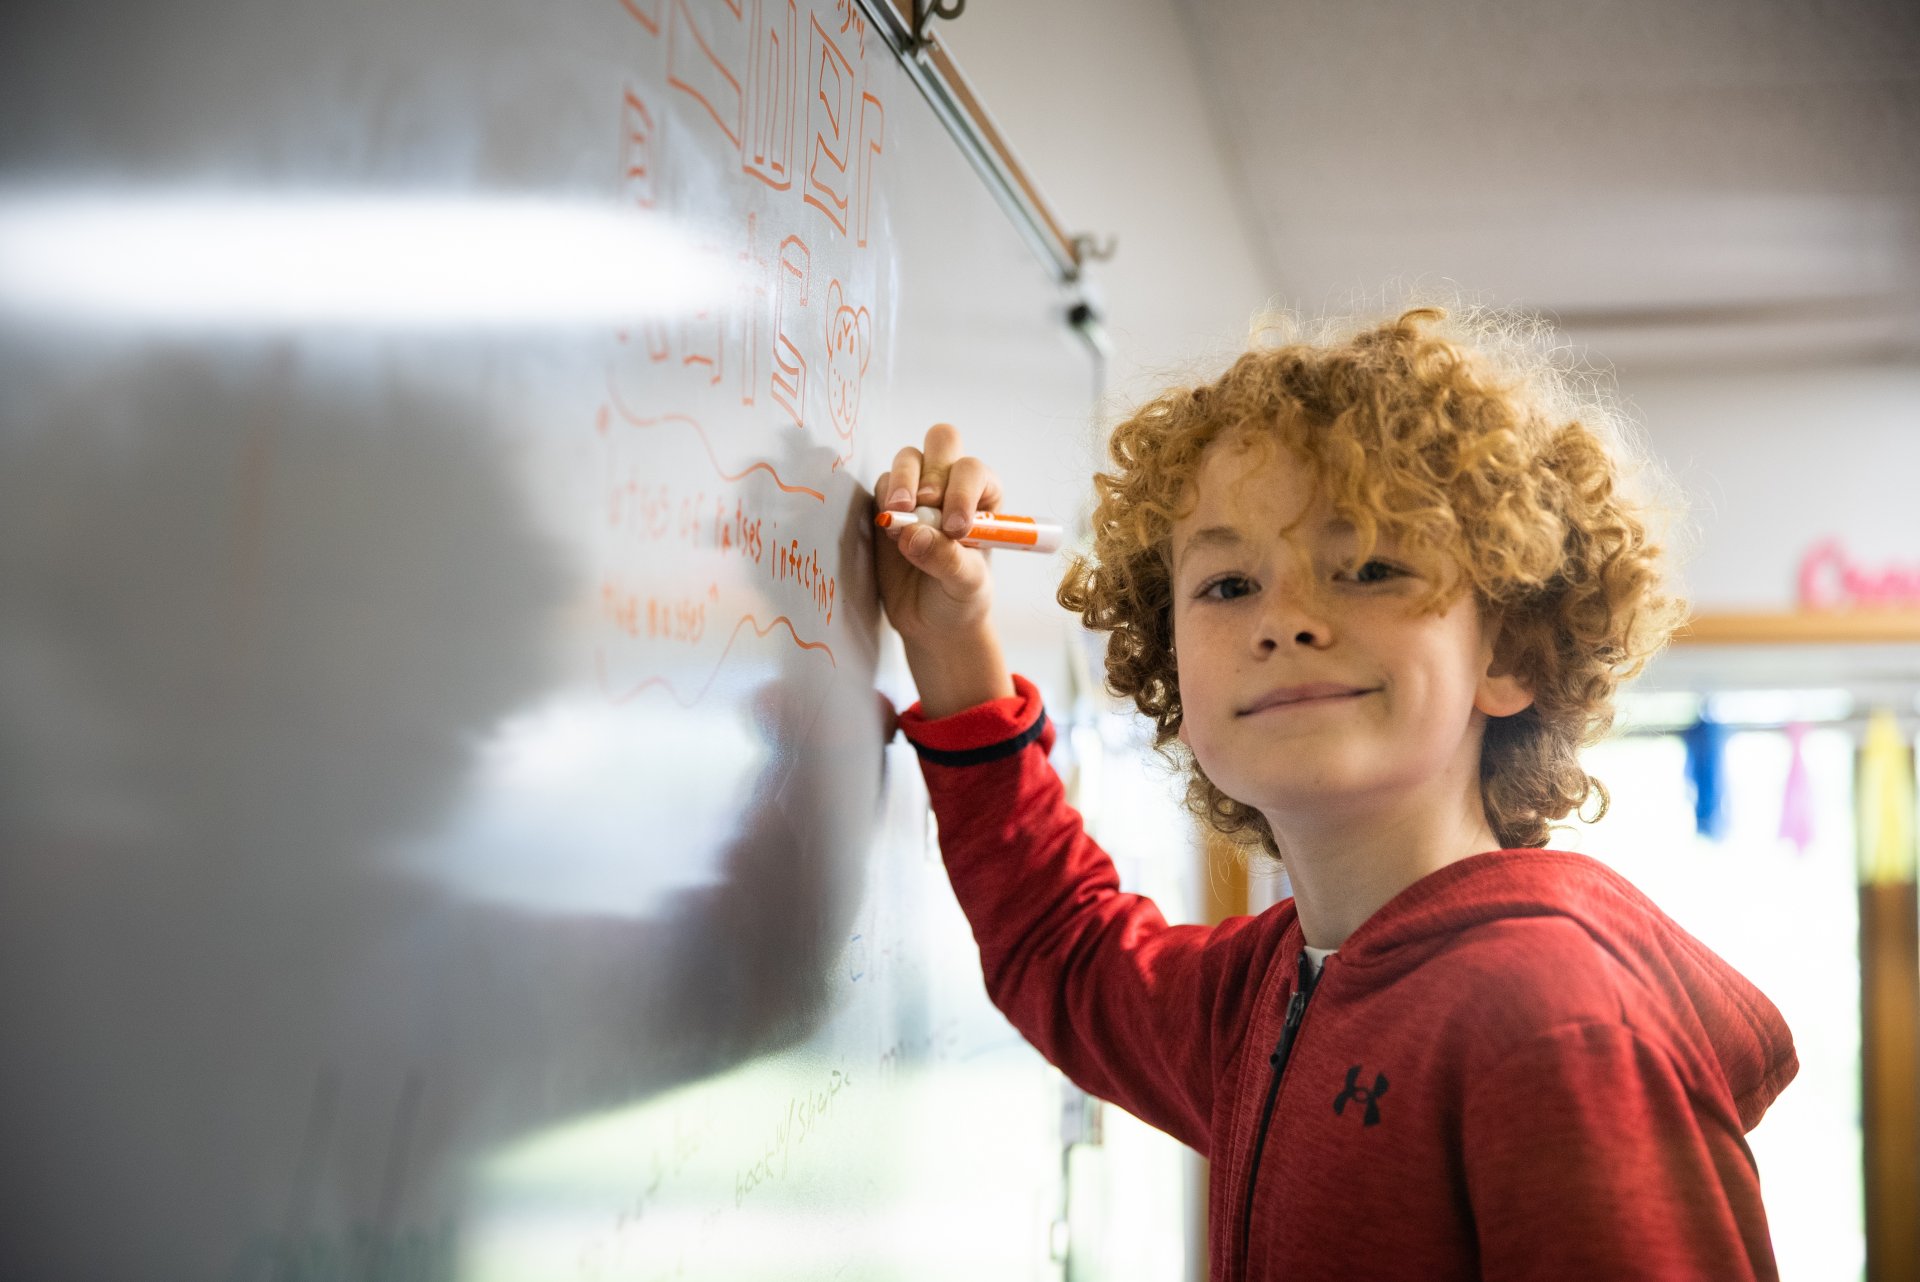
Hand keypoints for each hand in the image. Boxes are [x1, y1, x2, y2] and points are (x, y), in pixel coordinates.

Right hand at [872, 422, 1003, 644]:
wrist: (933, 624)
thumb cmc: (962, 599)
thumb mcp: (967, 586)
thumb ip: (947, 559)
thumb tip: (914, 533)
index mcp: (983, 498)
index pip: (974, 470)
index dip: (963, 490)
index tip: (956, 528)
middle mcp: (950, 486)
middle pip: (942, 441)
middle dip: (931, 468)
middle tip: (924, 504)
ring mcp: (917, 493)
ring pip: (907, 458)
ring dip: (902, 483)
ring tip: (899, 519)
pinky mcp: (887, 507)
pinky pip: (881, 485)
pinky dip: (883, 500)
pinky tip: (889, 530)